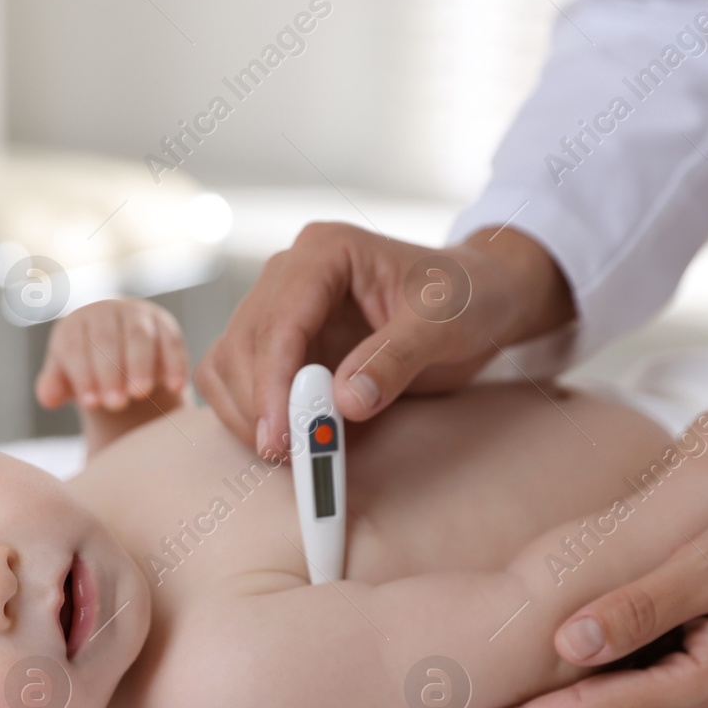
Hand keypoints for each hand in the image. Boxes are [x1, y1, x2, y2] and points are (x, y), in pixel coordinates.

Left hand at [35, 298, 187, 411]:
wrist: (121, 349)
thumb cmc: (88, 367)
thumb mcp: (68, 376)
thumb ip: (54, 386)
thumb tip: (47, 398)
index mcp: (75, 323)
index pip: (75, 347)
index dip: (82, 375)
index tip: (91, 404)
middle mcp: (105, 311)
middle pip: (106, 339)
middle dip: (111, 373)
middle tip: (115, 404)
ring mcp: (137, 315)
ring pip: (139, 336)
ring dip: (140, 365)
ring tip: (139, 394)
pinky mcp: (164, 324)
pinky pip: (171, 341)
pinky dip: (175, 363)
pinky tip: (176, 387)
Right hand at [196, 222, 574, 456]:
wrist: (479, 301)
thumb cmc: (467, 298)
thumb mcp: (445, 324)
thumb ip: (396, 358)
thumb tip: (345, 402)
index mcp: (326, 252)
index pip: (280, 317)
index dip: (272, 380)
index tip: (280, 434)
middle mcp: (290, 275)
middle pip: (244, 343)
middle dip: (260, 404)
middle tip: (292, 456)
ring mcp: (280, 309)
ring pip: (229, 364)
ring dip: (250, 414)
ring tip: (295, 452)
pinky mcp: (281, 345)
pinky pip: (238, 381)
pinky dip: (252, 416)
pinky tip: (289, 439)